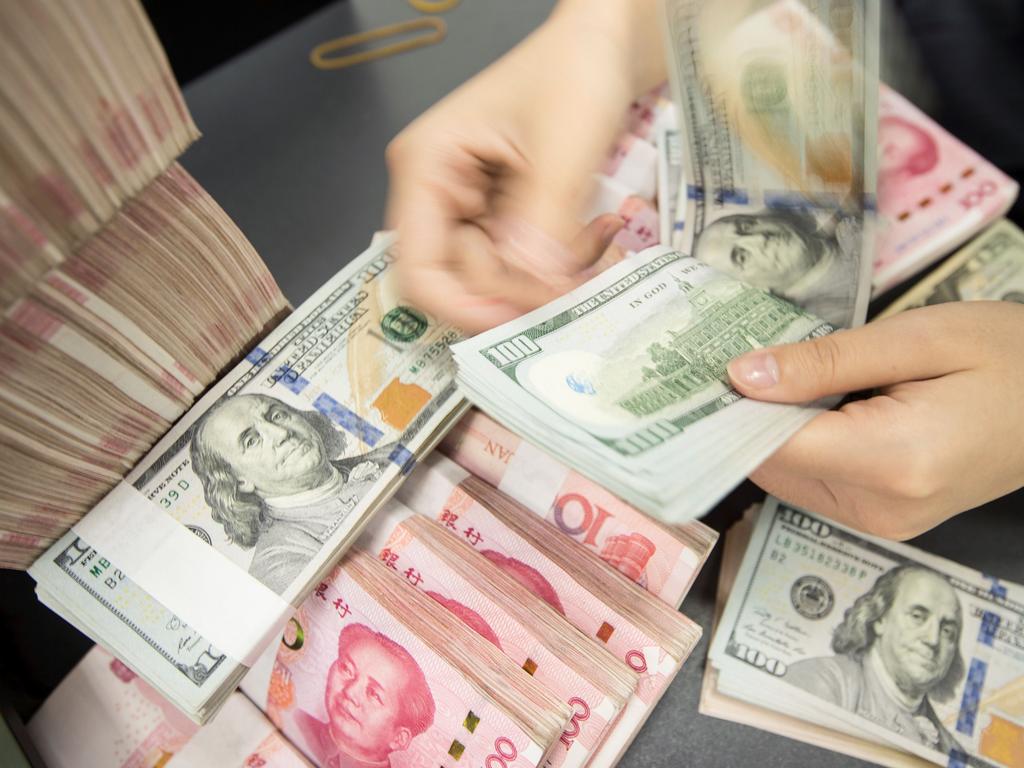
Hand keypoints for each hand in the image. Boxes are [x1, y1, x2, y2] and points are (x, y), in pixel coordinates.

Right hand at [385, 1, 664, 332]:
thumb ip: (541, 223)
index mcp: (427, 169)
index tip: (516, 319)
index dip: (462, 305)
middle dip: (521, 287)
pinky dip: (562, 261)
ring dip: (550, 276)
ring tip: (597, 240)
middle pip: (462, 281)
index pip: (418, 268)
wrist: (605, 46)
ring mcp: (474, 208)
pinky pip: (526, 264)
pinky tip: (595, 233)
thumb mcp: (560, 147)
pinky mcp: (505, 216)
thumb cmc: (572, 70)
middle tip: (576, 278)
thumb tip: (531, 290)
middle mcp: (440, 194)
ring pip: (500, 279)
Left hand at [727, 301, 1023, 539]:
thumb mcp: (919, 339)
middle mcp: (880, 509)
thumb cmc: (1011, 356)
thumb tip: (740, 377)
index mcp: (893, 462)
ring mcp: (884, 522)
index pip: (770, 448)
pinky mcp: (886, 517)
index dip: (722, 414)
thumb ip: (825, 362)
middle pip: (770, 467)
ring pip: (785, 477)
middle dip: (738, 419)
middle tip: (710, 362)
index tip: (684, 376)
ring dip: (765, 432)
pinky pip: (814, 481)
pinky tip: (798, 403)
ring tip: (756, 374)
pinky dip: (796, 444)